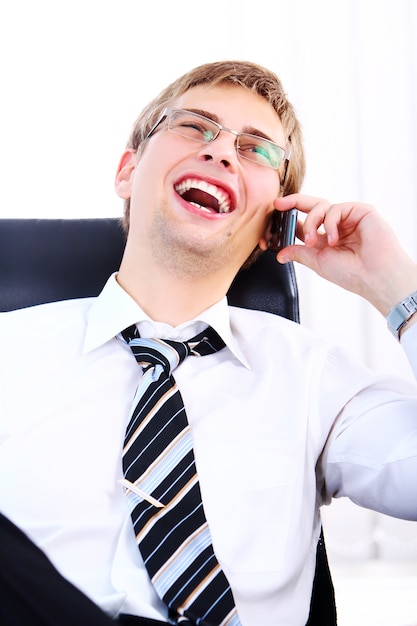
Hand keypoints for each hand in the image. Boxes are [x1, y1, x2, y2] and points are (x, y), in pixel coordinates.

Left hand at [274, 194, 416, 315]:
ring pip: (320, 207)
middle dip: (292, 203)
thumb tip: (280, 253)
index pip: (303, 223)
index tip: (272, 220)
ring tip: (313, 240)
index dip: (287, 220)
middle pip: (311, 207)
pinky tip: (334, 239)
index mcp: (325, 239)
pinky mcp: (360, 211)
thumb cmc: (352, 273)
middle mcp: (336, 226)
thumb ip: (299, 253)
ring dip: (311, 222)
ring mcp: (348, 217)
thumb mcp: (318, 262)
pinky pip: (336, 208)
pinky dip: (330, 223)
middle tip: (278, 205)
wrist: (374, 276)